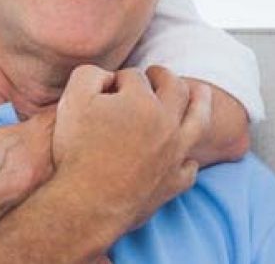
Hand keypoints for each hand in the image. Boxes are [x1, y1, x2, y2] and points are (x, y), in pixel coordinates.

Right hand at [52, 64, 210, 231]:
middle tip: (156, 73)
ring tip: (201, 92)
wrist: (88, 202)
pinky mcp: (174, 182)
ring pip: (199, 121)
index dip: (119, 79)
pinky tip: (184, 154)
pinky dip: (189, 157)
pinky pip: (190, 166)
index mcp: (142, 101)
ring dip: (201, 101)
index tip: (109, 87)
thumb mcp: (72, 99)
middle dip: (164, 76)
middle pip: (175, 89)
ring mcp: (175, 154)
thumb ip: (90, 74)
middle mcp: (167, 123)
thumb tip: (109, 76)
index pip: (135, 76)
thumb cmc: (77, 150)